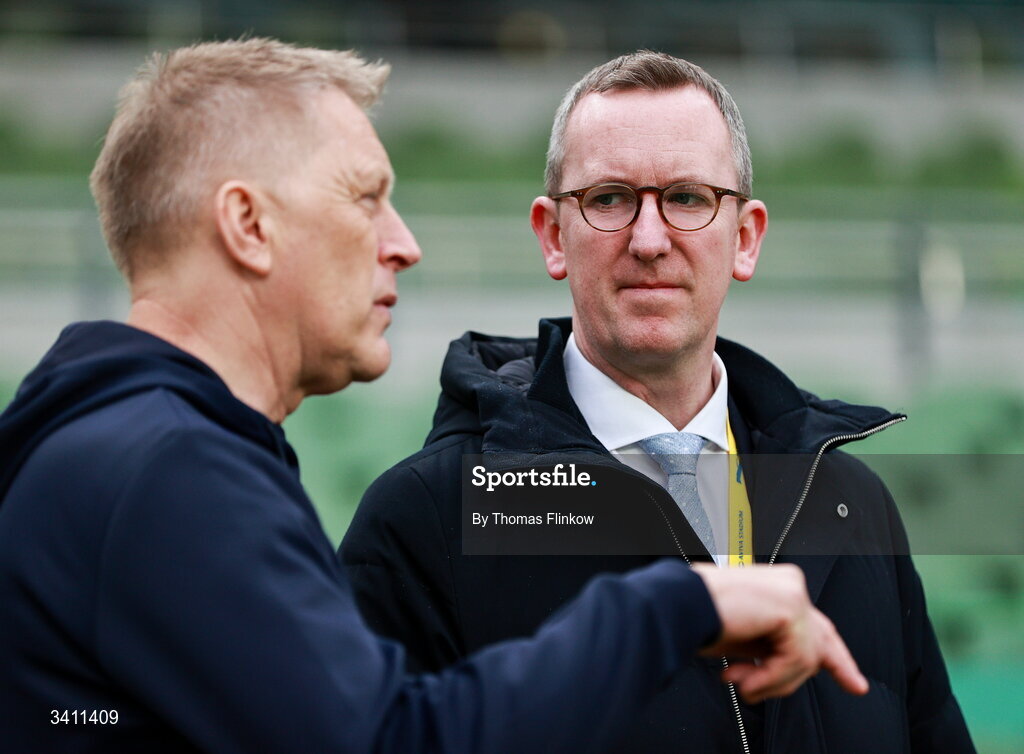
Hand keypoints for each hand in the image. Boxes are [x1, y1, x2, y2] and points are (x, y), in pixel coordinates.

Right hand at [692, 563, 868, 703]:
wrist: (679, 606)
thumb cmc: (699, 617)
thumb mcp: (746, 638)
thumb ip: (773, 647)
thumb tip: (792, 673)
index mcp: (779, 587)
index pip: (817, 624)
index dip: (838, 658)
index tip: (854, 682)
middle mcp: (790, 584)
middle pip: (821, 641)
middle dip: (812, 675)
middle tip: (787, 689)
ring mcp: (793, 593)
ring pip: (807, 658)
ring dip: (772, 682)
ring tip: (743, 684)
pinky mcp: (790, 607)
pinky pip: (796, 659)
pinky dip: (771, 678)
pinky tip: (747, 679)